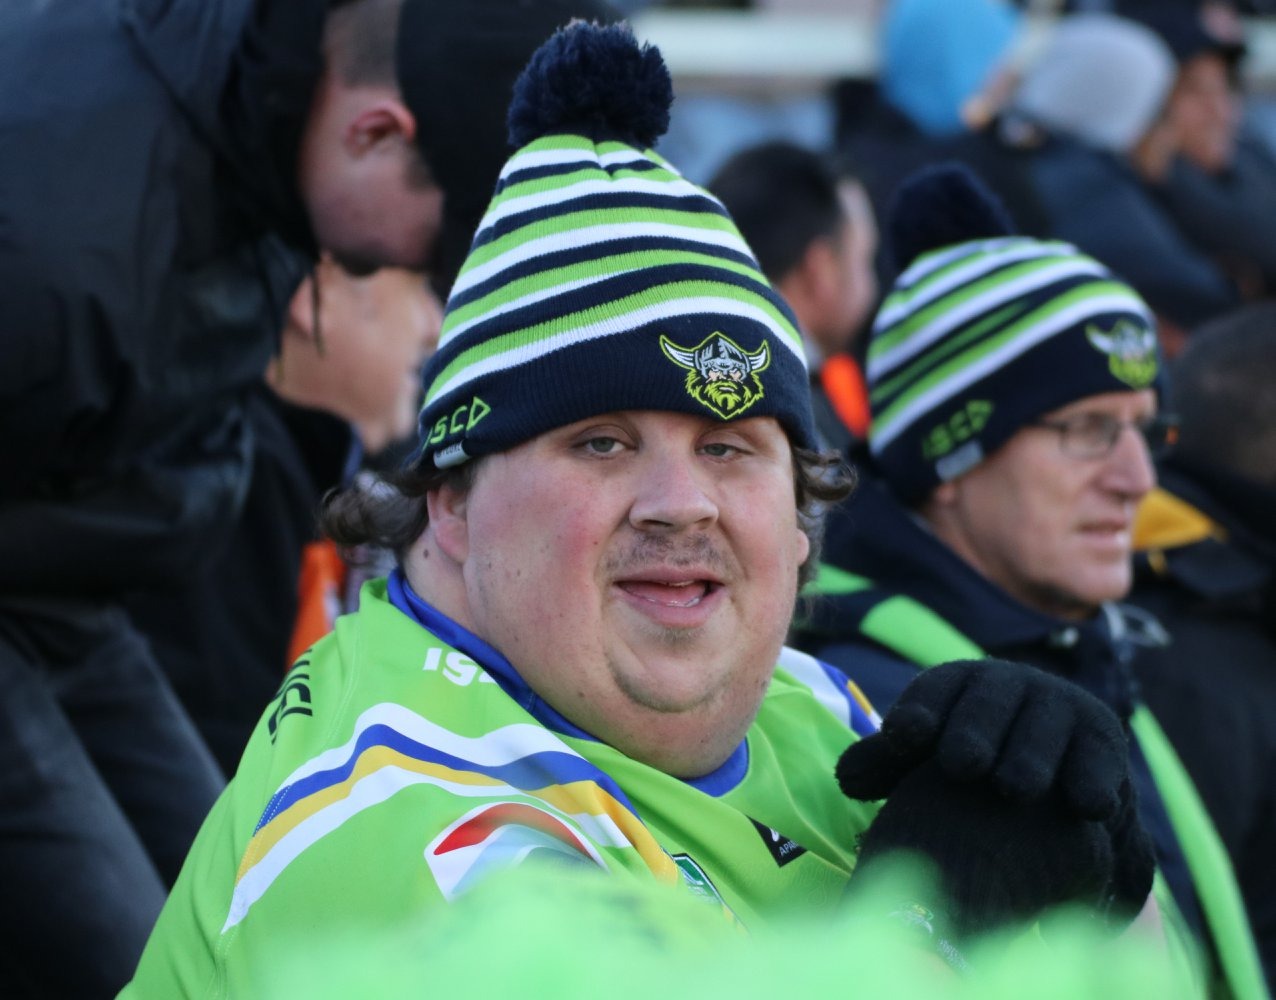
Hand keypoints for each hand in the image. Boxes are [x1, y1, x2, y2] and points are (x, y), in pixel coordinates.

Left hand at [839, 660, 1153, 936]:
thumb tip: (845, 778)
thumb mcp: (927, 758)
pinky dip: (1092, 780)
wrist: (1052, 785)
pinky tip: (1086, 806)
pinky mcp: (1103, 737)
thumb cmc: (971, 767)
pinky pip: (1098, 757)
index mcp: (958, 684)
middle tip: (961, 767)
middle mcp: (1009, 685)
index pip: (934, 689)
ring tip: (1015, 790)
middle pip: (988, 702)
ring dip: (1031, 757)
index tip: (901, 737)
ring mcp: (1059, 705)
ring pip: (1044, 727)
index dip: (918, 710)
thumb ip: (886, 764)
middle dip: (974, 731)